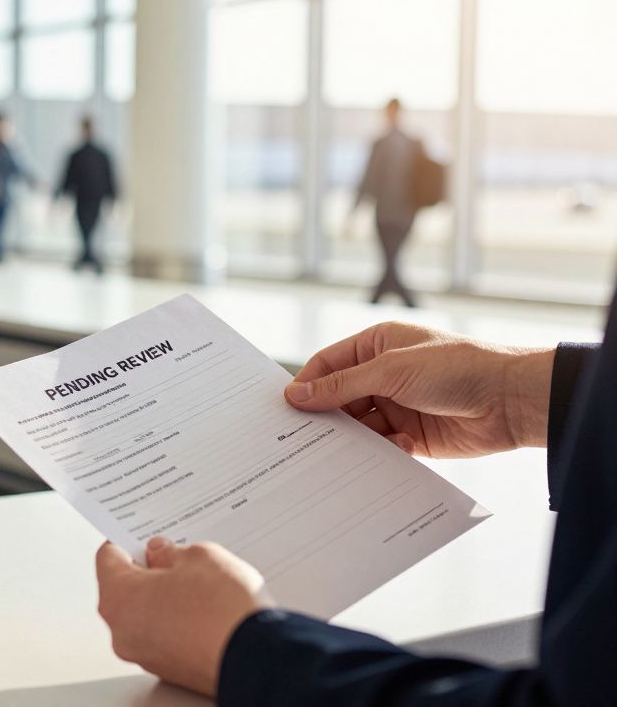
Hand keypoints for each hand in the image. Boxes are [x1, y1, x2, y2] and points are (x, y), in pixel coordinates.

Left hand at [96, 538, 266, 695]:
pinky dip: (177, 622)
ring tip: (197, 584)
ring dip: (164, 597)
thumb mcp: (199, 557)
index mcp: (119, 598)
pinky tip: (203, 610)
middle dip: (148, 570)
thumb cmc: (224, 611)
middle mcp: (123, 631)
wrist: (256, 659)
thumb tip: (161, 553)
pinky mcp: (169, 669)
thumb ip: (171, 551)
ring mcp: (145, 654)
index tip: (143, 535)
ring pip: (144, 615)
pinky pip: (163, 636)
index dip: (127, 540)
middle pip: (124, 589)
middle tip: (175, 557)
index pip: (108, 557)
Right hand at [286, 322, 553, 457]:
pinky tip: (392, 449)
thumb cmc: (457, 368)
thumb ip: (341, 385)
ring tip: (343, 451)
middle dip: (326, 416)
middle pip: (338, 399)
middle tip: (303, 438)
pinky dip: (380, 451)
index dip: (307, 385)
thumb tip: (296, 393)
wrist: (511, 401)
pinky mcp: (411, 436)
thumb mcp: (391, 370)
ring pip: (358, 427)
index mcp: (376, 346)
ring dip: (353, 438)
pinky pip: (381, 447)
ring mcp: (397, 406)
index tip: (287, 408)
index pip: (328, 364)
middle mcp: (384, 375)